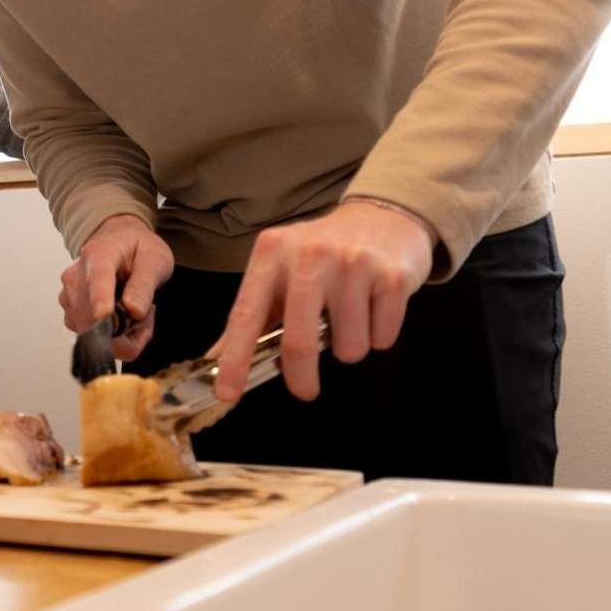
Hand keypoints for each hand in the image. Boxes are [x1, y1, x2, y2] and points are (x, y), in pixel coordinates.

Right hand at [59, 214, 173, 359]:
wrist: (117, 241)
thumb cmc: (137, 249)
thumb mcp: (154, 259)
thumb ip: (144, 284)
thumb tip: (133, 311)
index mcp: (98, 255)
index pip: (96, 280)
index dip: (100, 301)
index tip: (105, 316)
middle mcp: (76, 277)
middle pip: (93, 317)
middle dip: (126, 329)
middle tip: (147, 313)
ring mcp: (69, 296)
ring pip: (91, 333)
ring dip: (120, 335)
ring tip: (135, 311)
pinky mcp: (70, 312)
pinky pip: (89, 336)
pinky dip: (111, 337)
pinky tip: (123, 318)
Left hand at [209, 200, 432, 402]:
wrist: (385, 217)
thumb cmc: (324, 252)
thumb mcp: (281, 268)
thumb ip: (253, 313)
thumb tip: (217, 359)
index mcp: (272, 253)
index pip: (246, 314)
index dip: (235, 358)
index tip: (228, 393)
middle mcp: (310, 255)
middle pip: (299, 341)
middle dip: (301, 377)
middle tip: (305, 390)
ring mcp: (354, 264)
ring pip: (348, 348)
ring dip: (349, 347)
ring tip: (351, 318)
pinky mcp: (392, 277)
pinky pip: (381, 339)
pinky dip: (378, 336)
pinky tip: (375, 308)